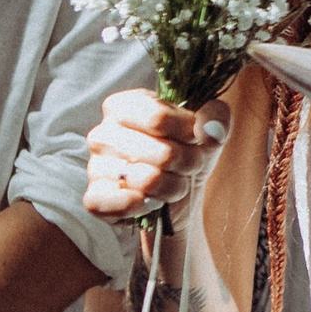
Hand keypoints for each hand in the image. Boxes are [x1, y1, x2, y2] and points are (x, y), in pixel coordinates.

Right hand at [84, 89, 230, 221]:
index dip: (187, 131)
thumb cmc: (187, 151)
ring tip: (172, 183)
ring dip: (173, 187)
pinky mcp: (95, 198)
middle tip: (187, 165)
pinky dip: (146, 206)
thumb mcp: (209, 127)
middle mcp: (103, 133)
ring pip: (147, 180)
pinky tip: (151, 202)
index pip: (158, 116)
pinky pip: (122, 203)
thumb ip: (216, 117)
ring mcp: (95, 166)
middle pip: (161, 152)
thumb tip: (208, 131)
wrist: (180, 194)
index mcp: (125, 105)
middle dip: (188, 163)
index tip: (194, 137)